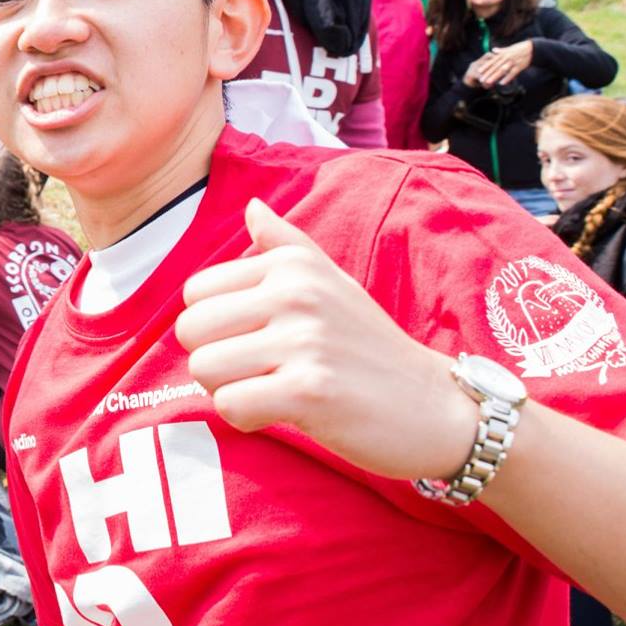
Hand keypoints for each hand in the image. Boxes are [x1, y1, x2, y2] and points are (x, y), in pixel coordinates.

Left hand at [173, 199, 478, 482]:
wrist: (435, 407)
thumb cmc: (370, 347)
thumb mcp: (332, 283)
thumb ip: (285, 245)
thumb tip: (252, 206)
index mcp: (291, 265)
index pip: (196, 293)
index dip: (215, 327)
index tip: (258, 341)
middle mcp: (295, 292)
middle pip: (190, 330)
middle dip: (214, 360)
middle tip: (261, 372)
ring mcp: (303, 340)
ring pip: (203, 369)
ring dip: (229, 390)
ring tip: (274, 390)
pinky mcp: (309, 390)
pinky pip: (229, 405)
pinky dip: (247, 418)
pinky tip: (284, 412)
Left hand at [471, 41, 533, 87]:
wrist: (532, 48)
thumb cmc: (520, 49)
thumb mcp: (509, 48)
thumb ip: (501, 50)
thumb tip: (493, 50)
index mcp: (503, 54)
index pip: (492, 61)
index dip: (485, 66)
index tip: (479, 71)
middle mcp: (506, 58)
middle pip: (495, 67)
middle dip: (488, 73)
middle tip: (481, 79)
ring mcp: (513, 62)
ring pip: (502, 70)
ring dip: (495, 76)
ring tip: (488, 82)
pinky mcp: (519, 66)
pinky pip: (512, 73)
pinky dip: (507, 78)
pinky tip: (501, 83)